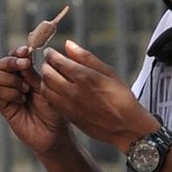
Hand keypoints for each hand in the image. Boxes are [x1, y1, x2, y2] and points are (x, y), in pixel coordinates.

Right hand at [0, 45, 68, 155]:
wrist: (54, 133)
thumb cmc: (54, 110)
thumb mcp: (46, 87)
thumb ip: (33, 73)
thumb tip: (24, 56)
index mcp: (26, 74)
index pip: (15, 57)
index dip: (17, 52)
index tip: (26, 51)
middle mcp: (14, 82)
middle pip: (1, 64)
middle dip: (11, 61)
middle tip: (25, 65)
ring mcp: (8, 94)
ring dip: (10, 78)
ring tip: (25, 88)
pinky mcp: (4, 107)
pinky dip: (9, 92)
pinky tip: (21, 100)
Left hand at [36, 41, 155, 150]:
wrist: (126, 127)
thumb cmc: (121, 97)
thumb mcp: (108, 72)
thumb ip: (86, 57)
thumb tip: (68, 44)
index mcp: (84, 77)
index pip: (57, 61)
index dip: (50, 54)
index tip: (50, 52)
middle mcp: (73, 92)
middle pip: (47, 74)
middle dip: (45, 65)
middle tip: (49, 62)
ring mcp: (69, 106)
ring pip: (46, 88)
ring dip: (45, 79)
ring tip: (51, 75)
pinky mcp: (68, 116)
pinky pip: (51, 101)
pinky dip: (49, 92)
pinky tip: (56, 88)